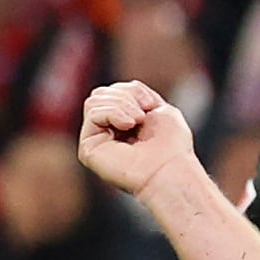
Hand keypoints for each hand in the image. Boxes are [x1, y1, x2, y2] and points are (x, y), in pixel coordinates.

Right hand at [76, 81, 198, 200]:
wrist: (169, 168)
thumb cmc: (170, 145)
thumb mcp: (157, 107)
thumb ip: (134, 95)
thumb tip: (113, 91)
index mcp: (122, 124)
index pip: (113, 91)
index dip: (132, 91)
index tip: (151, 105)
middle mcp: (107, 133)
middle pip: (101, 93)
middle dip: (125, 95)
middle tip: (142, 115)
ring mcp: (96, 141)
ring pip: (94, 100)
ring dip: (121, 104)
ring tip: (137, 121)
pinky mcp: (88, 149)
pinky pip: (93, 114)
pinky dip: (114, 113)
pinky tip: (128, 126)